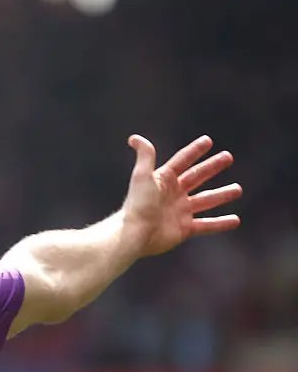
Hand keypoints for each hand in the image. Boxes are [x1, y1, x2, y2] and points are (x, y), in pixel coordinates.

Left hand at [122, 134, 241, 257]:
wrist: (136, 233)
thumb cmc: (138, 204)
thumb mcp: (143, 176)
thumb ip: (145, 155)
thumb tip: (134, 138)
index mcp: (164, 180)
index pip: (182, 161)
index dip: (194, 151)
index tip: (208, 140)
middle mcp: (173, 194)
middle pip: (197, 177)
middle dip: (212, 167)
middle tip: (228, 157)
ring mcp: (180, 212)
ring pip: (206, 200)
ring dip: (222, 194)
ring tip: (238, 189)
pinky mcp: (185, 229)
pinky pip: (207, 225)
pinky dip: (221, 223)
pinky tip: (235, 220)